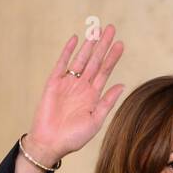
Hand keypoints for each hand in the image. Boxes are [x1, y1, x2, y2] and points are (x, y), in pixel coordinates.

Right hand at [16, 25, 124, 172]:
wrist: (51, 143)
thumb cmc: (73, 138)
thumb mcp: (95, 121)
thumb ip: (107, 103)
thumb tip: (121, 85)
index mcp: (93, 96)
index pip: (105, 72)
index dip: (113, 58)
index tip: (121, 44)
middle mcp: (82, 87)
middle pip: (95, 61)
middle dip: (103, 45)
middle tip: (111, 28)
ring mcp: (68, 83)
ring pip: (80, 59)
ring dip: (88, 45)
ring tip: (96, 30)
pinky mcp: (54, 83)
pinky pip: (62, 63)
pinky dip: (68, 51)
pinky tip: (75, 39)